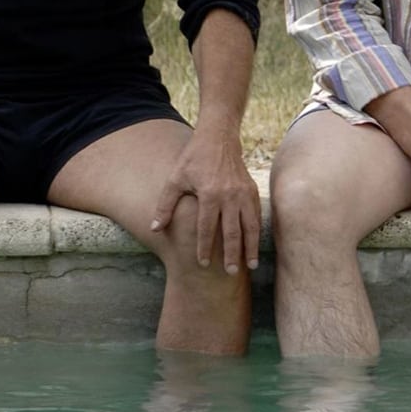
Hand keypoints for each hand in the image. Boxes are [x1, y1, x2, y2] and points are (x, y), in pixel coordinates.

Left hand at [150, 128, 261, 274]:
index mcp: (210, 194)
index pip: (207, 228)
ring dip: (250, 247)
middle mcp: (230, 196)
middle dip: (231, 254)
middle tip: (229, 273)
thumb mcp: (175, 179)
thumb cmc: (194, 159)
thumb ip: (165, 205)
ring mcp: (244, 193)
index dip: (204, 247)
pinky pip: (256, 215)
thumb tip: (154, 229)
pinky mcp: (251, 190)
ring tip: (250, 265)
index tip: (202, 264)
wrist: (219, 138)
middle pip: (232, 231)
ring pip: (249, 226)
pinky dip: (256, 232)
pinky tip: (254, 244)